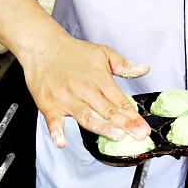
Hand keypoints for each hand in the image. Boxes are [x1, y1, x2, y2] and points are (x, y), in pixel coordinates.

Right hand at [20, 34, 150, 147]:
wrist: (43, 46)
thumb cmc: (73, 52)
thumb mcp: (103, 53)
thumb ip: (123, 65)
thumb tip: (144, 69)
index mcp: (100, 80)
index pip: (120, 101)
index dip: (133, 116)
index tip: (144, 129)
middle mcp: (85, 90)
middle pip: (107, 110)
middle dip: (125, 124)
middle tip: (138, 135)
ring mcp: (67, 98)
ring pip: (86, 116)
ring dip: (102, 127)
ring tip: (116, 136)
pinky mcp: (49, 104)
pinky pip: (53, 120)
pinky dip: (56, 132)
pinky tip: (61, 142)